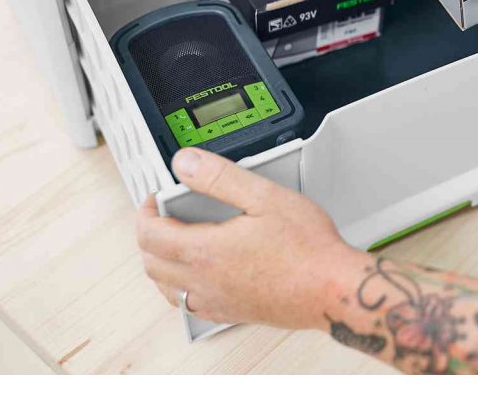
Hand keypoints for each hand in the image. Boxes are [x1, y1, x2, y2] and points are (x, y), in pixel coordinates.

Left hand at [136, 147, 357, 327]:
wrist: (332, 289)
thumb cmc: (308, 248)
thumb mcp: (264, 196)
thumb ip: (220, 177)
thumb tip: (185, 163)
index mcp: (205, 251)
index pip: (150, 235)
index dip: (145, 212)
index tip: (155, 199)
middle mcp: (204, 282)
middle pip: (152, 263)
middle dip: (149, 236)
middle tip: (162, 217)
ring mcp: (217, 302)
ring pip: (167, 289)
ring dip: (161, 264)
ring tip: (174, 244)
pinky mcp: (233, 314)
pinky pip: (191, 306)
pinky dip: (183, 288)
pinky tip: (200, 277)